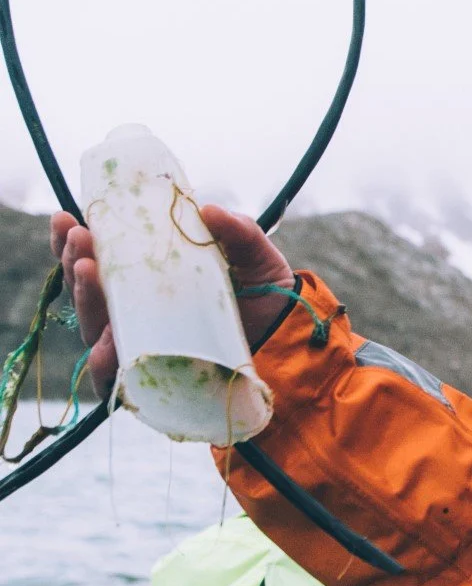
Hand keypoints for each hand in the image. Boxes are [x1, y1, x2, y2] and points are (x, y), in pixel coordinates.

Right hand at [50, 205, 294, 397]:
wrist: (290, 339)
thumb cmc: (264, 294)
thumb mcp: (254, 255)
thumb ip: (236, 230)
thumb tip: (208, 208)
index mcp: (146, 278)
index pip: (96, 258)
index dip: (73, 240)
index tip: (66, 217)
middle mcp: (135, 311)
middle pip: (87, 290)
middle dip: (75, 261)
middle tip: (80, 238)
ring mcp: (140, 345)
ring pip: (93, 327)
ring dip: (85, 298)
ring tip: (88, 268)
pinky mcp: (151, 378)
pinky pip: (115, 376)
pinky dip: (104, 358)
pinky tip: (105, 339)